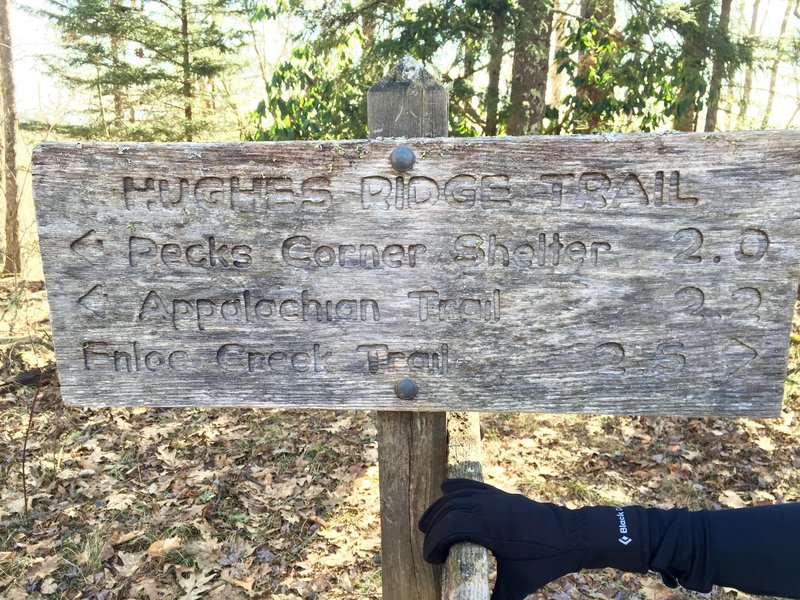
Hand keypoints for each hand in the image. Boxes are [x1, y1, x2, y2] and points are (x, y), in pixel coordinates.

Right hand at [419, 479, 647, 599]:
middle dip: (433, 528)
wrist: (572, 537)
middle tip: (430, 551)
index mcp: (490, 528)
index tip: (432, 561)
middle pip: (449, 510)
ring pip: (458, 496)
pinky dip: (457, 486)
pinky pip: (473, 486)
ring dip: (439, 508)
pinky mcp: (501, 495)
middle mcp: (489, 508)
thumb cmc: (544, 561)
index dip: (433, 543)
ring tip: (427, 525)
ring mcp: (495, 498)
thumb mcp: (518, 585)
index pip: (449, 527)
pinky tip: (444, 487)